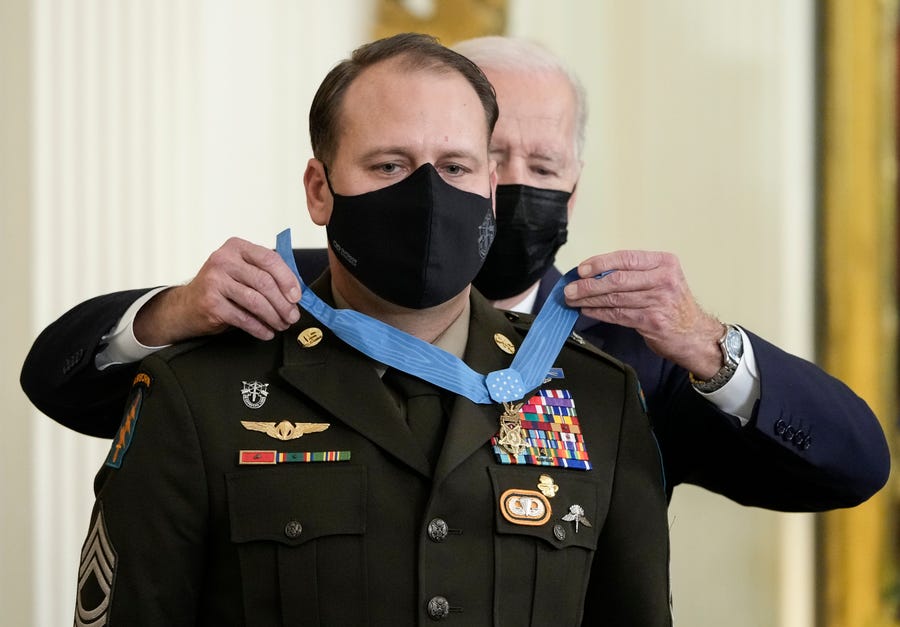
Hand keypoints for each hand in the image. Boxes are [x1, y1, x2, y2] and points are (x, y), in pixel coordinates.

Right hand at [134, 238, 301, 344]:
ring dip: (274, 317)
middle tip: (293, 317)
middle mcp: (223, 260)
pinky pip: (244, 318)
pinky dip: (259, 328)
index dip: (288, 279)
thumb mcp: (242, 271)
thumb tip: (296, 292)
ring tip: (282, 325)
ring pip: (256, 301)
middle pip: (264, 282)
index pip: (269, 259)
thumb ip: (266, 274)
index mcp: (236, 247)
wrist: (187, 305)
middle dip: (283, 303)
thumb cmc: (222, 287)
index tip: (298, 297)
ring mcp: (214, 281)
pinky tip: (267, 333)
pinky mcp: (210, 303)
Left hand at [563, 250, 724, 377]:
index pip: (626, 258)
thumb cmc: (673, 305)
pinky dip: (599, 312)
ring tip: (573, 300)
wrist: (695, 334)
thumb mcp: (661, 279)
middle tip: (570, 288)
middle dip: (589, 284)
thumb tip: (594, 273)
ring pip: (615, 298)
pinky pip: (618, 315)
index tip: (581, 269)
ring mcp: (659, 301)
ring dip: (589, 300)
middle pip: (617, 279)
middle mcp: (663, 279)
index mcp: (664, 263)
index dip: (600, 263)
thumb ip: (634, 273)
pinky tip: (587, 310)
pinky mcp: (652, 321)